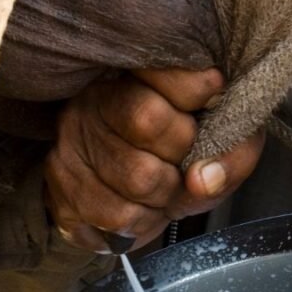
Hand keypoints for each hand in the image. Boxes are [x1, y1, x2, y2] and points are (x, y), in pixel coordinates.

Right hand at [44, 68, 263, 252]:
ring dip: (166, 194)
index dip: (195, 89)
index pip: (162, 70)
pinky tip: (144, 208)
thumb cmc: (182, 158)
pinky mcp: (58, 184)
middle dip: (181, 150)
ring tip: (166, 188)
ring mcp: (71, 140)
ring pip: (137, 176)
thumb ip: (232, 153)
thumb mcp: (222, 144)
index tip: (213, 94)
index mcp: (136, 74)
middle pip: (147, 119)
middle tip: (184, 158)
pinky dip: (144, 221)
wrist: (126, 200)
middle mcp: (95, 98)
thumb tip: (203, 178)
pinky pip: (117, 215)